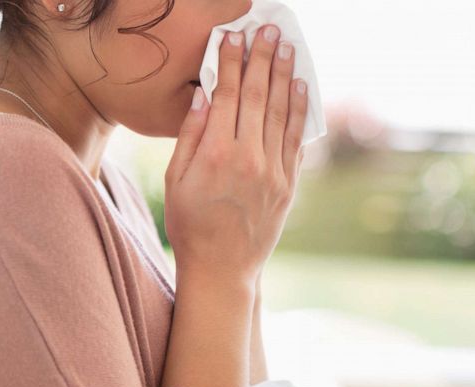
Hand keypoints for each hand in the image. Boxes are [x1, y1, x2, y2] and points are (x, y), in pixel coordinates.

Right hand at [165, 24, 307, 285]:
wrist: (222, 269)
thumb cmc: (190, 226)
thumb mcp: (175, 182)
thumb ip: (190, 136)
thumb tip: (203, 96)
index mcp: (215, 154)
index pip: (227, 95)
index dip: (231, 62)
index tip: (234, 37)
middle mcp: (248, 158)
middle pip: (258, 96)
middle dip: (263, 58)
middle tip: (268, 30)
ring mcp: (273, 172)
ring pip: (282, 113)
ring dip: (285, 77)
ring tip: (287, 49)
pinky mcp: (289, 185)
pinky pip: (296, 139)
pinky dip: (299, 111)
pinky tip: (300, 88)